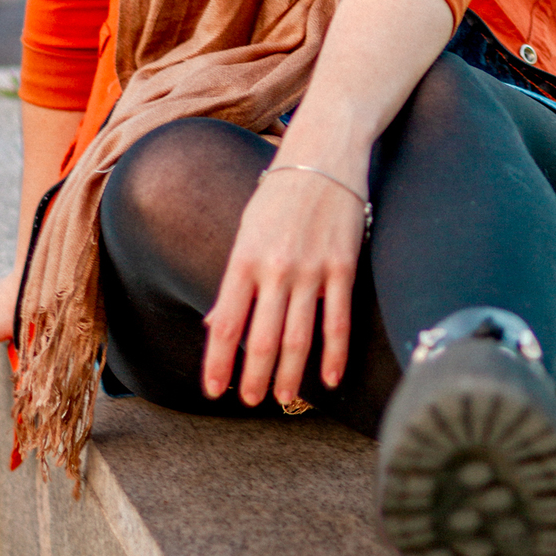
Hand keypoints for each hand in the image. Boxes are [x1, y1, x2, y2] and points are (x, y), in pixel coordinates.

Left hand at [201, 167, 365, 408]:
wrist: (324, 154)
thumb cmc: (280, 191)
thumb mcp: (246, 231)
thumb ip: (234, 280)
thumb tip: (216, 323)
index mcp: (243, 259)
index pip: (226, 324)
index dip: (217, 362)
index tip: (213, 390)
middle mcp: (274, 269)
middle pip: (261, 339)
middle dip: (254, 377)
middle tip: (251, 401)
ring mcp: (310, 270)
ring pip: (298, 336)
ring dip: (290, 373)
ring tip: (284, 397)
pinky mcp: (342, 266)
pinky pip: (338, 320)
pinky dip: (334, 353)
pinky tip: (331, 377)